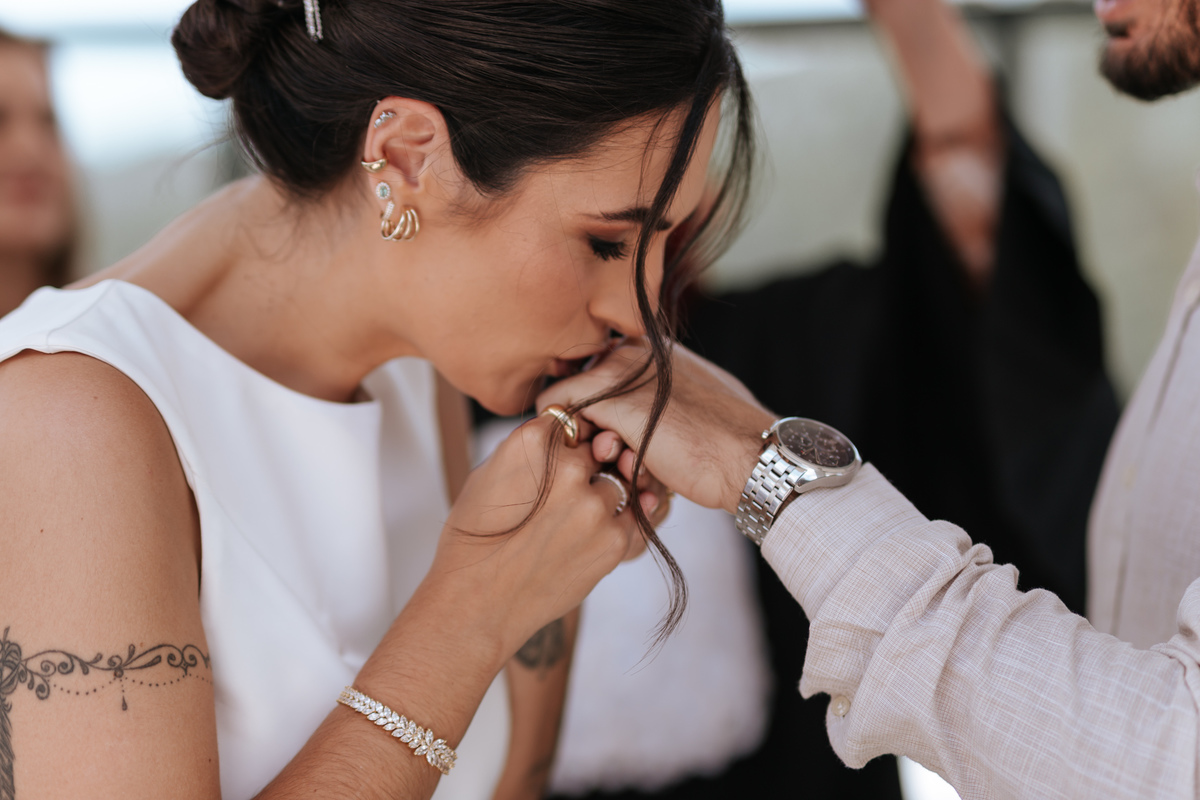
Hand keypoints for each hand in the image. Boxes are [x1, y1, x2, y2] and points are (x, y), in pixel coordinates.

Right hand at [421, 413, 645, 659]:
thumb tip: (558, 437)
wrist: (476, 604)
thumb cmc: (473, 539)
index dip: (569, 440)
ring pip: (617, 485)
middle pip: (599, 451)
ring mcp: (595, 505)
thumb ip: (528, 449)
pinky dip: (614, 528)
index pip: (572, 420)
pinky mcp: (614, 541)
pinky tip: (585, 542)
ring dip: (601, 501)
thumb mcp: (488, 474)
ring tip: (569, 527)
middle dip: (588, 470)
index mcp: (533, 441)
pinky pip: (631, 520)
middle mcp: (569, 467)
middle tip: (563, 499)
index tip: (561, 458)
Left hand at [537, 340, 775, 514]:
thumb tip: (636, 420)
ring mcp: (619, 370)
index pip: (601, 372)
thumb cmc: (727, 443)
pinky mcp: (609, 399)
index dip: (603, 409)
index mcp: (655, 350)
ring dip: (588, 438)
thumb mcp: (694, 408)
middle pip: (581, 385)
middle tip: (619, 454)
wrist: (749, 456)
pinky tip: (619, 466)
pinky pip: (557, 412)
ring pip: (568, 400)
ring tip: (628, 463)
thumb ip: (661, 401)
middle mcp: (634, 350)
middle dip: (591, 423)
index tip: (617, 436)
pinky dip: (573, 443)